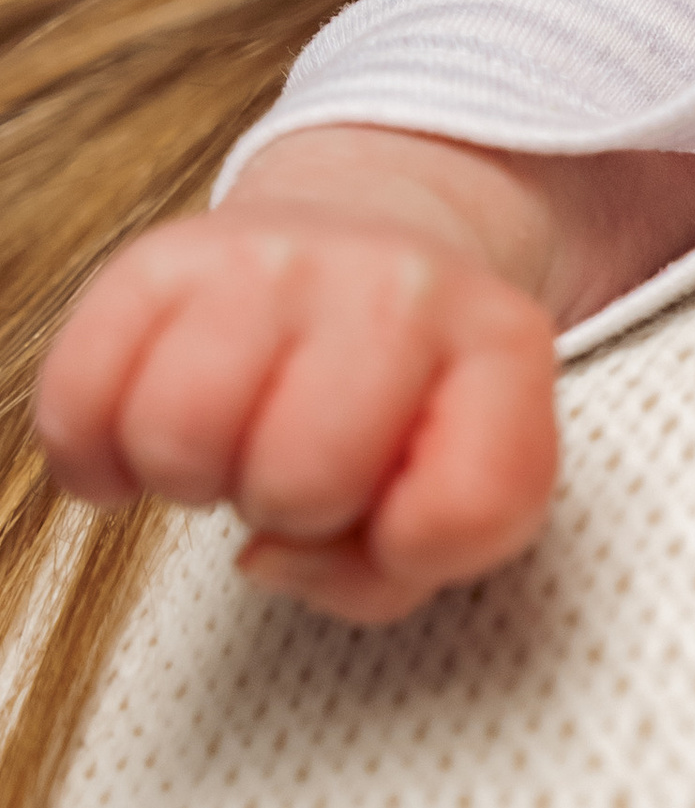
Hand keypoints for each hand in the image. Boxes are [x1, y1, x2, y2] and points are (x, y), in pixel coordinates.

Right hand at [35, 138, 563, 620]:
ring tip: (230, 441)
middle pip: (301, 479)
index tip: (392, 509)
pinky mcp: (160, 256)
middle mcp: (394, 284)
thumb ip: (399, 567)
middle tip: (298, 473)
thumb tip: (267, 555)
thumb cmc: (407, 407)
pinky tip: (140, 440)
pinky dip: (96, 453)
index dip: (411, 549)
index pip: (465, 509)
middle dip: (290, 509)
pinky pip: (82, 401)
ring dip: (191, 475)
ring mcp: (273, 258)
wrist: (366, 241)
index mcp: (500, 343)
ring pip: (180, 435)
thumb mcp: (462, 488)